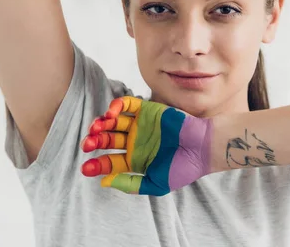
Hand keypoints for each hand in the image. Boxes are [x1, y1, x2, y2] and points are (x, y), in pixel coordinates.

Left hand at [80, 96, 211, 195]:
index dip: (96, 164)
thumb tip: (104, 182)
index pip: (110, 161)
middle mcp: (134, 141)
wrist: (202, 148)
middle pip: (108, 139)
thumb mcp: (156, 184)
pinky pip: (127, 104)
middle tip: (88, 144)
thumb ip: (130, 184)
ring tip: (97, 129)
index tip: (86, 168)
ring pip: (113, 122)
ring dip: (102, 124)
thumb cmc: (183, 168)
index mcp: (135, 160)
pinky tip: (111, 114)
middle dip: (95, 142)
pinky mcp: (147, 109)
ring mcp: (140, 125)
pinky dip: (116, 107)